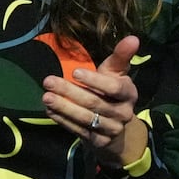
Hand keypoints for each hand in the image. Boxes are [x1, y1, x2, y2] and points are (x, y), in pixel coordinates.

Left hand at [42, 33, 147, 168]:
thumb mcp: (116, 74)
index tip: (74, 72)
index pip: (114, 87)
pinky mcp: (99, 141)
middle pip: (94, 102)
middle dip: (69, 91)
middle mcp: (124, 113)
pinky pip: (79, 131)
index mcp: (129, 94)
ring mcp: (112, 129)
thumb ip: (121, 57)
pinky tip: (50, 111)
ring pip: (86, 118)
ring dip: (63, 107)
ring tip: (45, 97)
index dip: (95, 80)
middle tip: (48, 81)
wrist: (116, 128)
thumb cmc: (112, 94)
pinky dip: (63, 120)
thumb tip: (133, 37)